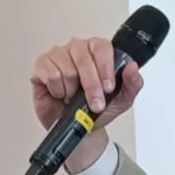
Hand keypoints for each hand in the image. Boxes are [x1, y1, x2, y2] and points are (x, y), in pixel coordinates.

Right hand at [30, 37, 145, 173]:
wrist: (79, 127)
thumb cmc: (97, 109)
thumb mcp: (122, 100)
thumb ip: (132, 83)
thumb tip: (132, 67)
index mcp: (97, 50)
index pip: (101, 47)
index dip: (105, 67)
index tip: (108, 88)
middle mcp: (77, 48)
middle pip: (84, 60)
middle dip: (91, 87)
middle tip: (95, 104)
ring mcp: (58, 55)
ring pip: (67, 70)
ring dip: (72, 91)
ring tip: (74, 97)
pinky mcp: (42, 65)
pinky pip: (51, 75)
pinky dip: (59, 91)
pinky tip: (61, 94)